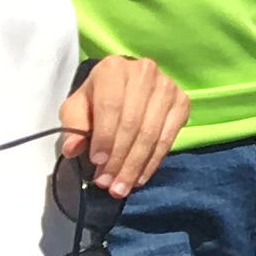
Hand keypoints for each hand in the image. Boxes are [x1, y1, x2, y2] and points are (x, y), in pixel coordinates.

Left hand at [60, 56, 187, 196]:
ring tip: (121, 187)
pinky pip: (168, 138)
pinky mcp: (182, 102)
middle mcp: (144, 71)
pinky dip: (153, 162)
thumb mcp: (76, 108)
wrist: (125, 88)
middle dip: (119, 158)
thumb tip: (73, 149)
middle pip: (133, 123)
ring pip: (151, 133)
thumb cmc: (96, 99)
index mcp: (113, 68)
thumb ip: (73, 126)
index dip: (105, 136)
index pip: (111, 106)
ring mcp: (167, 86)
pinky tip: (139, 178)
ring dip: (135, 165)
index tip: (96, 162)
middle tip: (107, 183)